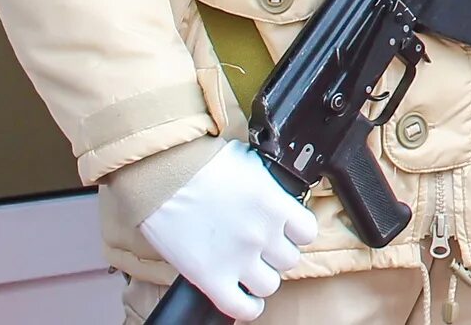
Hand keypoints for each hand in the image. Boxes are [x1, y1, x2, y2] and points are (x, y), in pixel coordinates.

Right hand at [138, 140, 316, 319]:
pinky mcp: (211, 278)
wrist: (163, 175)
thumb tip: (275, 194)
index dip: (296, 232)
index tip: (285, 231)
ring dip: (261, 278)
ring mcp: (238, 259)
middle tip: (260, 247)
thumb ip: (269, 187)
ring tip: (248, 268)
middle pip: (288, 260)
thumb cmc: (201, 164)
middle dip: (276, 253)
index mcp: (276, 205)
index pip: (307, 232)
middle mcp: (262, 234)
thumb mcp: (251, 165)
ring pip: (269, 285)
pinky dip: (246, 307)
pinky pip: (241, 308)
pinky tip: (243, 297)